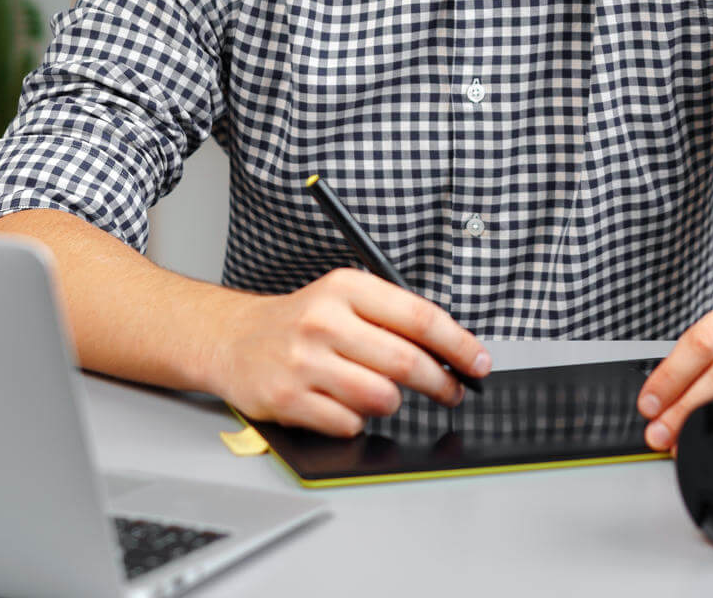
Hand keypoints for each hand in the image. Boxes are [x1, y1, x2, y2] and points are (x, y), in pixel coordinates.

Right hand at [212, 268, 490, 436]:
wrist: (234, 339)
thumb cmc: (302, 322)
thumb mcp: (346, 301)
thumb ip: (395, 320)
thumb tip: (455, 352)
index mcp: (346, 288)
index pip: (420, 317)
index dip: (459, 345)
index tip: (479, 363)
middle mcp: (323, 320)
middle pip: (406, 362)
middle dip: (441, 384)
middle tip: (451, 391)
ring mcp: (303, 361)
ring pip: (381, 398)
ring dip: (391, 403)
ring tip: (380, 393)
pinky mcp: (288, 398)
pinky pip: (349, 423)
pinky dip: (356, 420)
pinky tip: (342, 404)